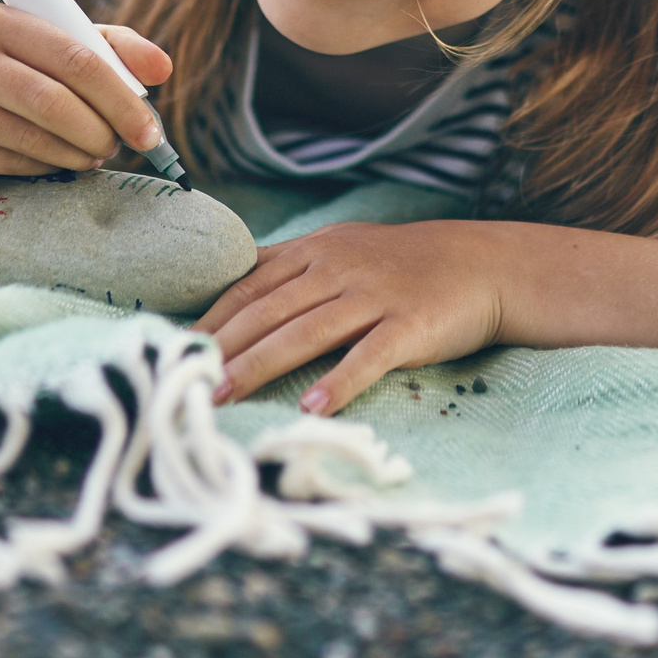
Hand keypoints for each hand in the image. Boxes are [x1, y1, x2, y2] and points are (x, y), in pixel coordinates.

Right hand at [0, 2, 170, 179]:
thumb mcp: (44, 39)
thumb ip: (108, 46)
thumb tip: (164, 69)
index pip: (75, 58)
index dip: (120, 98)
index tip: (150, 129)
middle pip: (53, 104)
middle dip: (101, 132)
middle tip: (121, 146)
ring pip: (31, 141)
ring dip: (77, 155)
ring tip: (94, 153)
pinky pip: (7, 165)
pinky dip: (43, 167)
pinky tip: (54, 160)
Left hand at [195, 221, 506, 414]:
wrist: (480, 264)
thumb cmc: (402, 265)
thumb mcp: (342, 250)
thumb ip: (290, 269)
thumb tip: (230, 294)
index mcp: (315, 251)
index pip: (249, 284)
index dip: (211, 318)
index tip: (177, 348)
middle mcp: (338, 268)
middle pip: (268, 310)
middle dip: (223, 347)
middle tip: (186, 380)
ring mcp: (374, 296)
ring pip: (305, 332)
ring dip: (261, 365)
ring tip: (226, 394)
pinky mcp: (409, 325)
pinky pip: (368, 356)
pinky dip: (338, 382)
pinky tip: (312, 407)